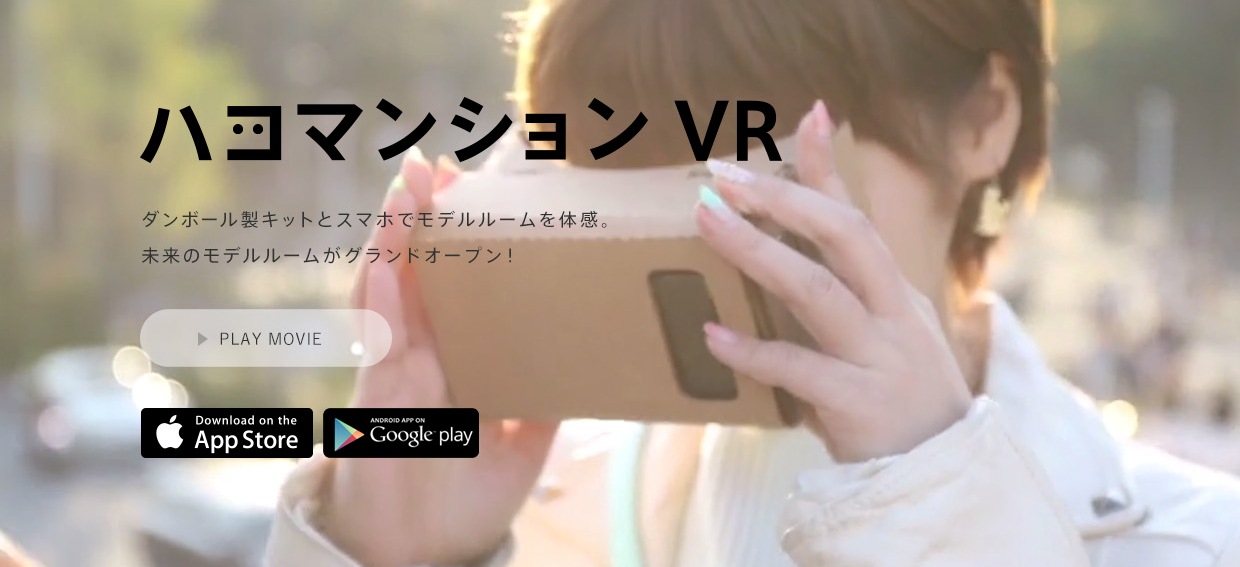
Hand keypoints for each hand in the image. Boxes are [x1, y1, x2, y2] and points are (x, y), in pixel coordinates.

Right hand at [321, 149, 559, 566]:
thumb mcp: (525, 446)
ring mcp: (395, 373)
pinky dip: (379, 304)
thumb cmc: (465, 499)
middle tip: (433, 166)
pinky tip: (387, 266)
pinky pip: (376, 346)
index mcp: (456, 358)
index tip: (474, 188)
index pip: (458, 284)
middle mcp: (421, 356)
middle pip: (418, 273)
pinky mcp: (375, 403)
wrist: (421, 557)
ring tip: (405, 191)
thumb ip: (546, 403)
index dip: (462, 237)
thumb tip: (589, 363)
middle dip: (422, 218)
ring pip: (387, 293)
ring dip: (394, 241)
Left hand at [697, 102, 971, 462]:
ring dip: (759, 253)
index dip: (831, 168)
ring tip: (706, 223)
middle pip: (846, 237)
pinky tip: (712, 336)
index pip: (858, 218)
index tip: (810, 113)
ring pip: (820, 293)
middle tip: (722, 176)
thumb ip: (837, 291)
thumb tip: (783, 249)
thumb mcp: (879, 335)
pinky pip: (801, 372)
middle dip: (784, 199)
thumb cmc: (897, 398)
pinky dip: (754, 353)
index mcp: (893, 293)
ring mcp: (881, 358)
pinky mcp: (861, 406)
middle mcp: (893, 315)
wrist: (943, 480)